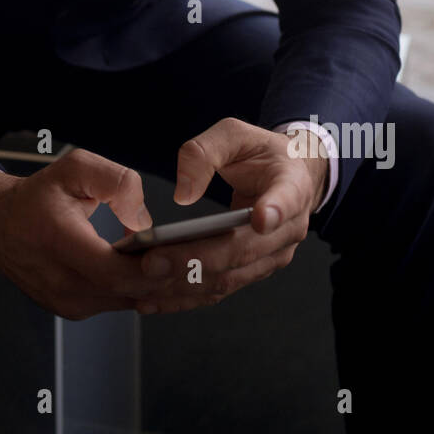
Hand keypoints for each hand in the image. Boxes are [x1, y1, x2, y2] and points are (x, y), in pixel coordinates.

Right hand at [0, 148, 180, 319]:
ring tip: (190, 264)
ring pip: (126, 302)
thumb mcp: (75, 167)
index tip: (173, 257)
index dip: (146, 269)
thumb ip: (116, 182)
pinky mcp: (72, 310)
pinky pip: (116, 303)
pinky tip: (163, 272)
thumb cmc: (38, 195)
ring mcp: (66, 302)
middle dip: (165, 277)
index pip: (109, 270)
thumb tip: (145, 219)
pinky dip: (140, 290)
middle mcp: (60, 281)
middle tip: (201, 258)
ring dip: (157, 287)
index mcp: (57, 242)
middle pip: (126, 291)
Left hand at [127, 116, 324, 315]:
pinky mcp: (253, 271)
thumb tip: (182, 194)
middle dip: (194, 260)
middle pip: (241, 252)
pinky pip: (219, 289)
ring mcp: (271, 256)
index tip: (261, 219)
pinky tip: (153, 299)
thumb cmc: (262, 154)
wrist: (292, 178)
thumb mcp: (236, 134)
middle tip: (151, 262)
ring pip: (228, 278)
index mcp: (291, 188)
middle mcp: (286, 230)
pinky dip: (185, 297)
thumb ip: (205, 152)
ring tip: (140, 285)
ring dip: (183, 285)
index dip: (274, 210)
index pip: (285, 201)